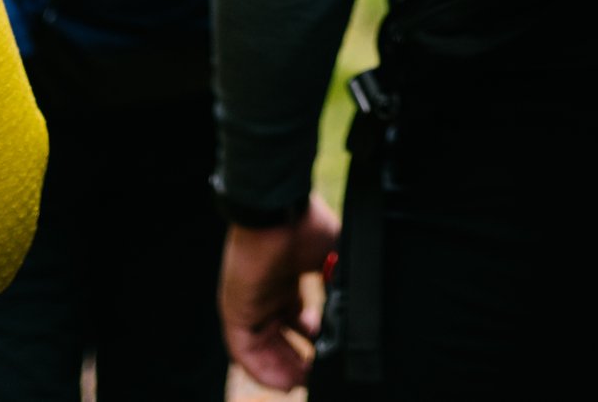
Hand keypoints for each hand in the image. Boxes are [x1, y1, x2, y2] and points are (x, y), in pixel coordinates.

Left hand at [219, 194, 342, 391]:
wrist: (280, 213)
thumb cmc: (306, 227)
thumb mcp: (335, 259)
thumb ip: (344, 283)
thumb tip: (361, 310)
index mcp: (289, 281)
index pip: (298, 320)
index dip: (313, 339)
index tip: (330, 352)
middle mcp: (268, 295)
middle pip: (281, 338)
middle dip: (299, 360)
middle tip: (317, 375)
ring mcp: (251, 304)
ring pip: (264, 349)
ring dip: (283, 370)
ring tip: (303, 384)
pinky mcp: (236, 313)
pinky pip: (244, 352)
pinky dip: (262, 371)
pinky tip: (284, 383)